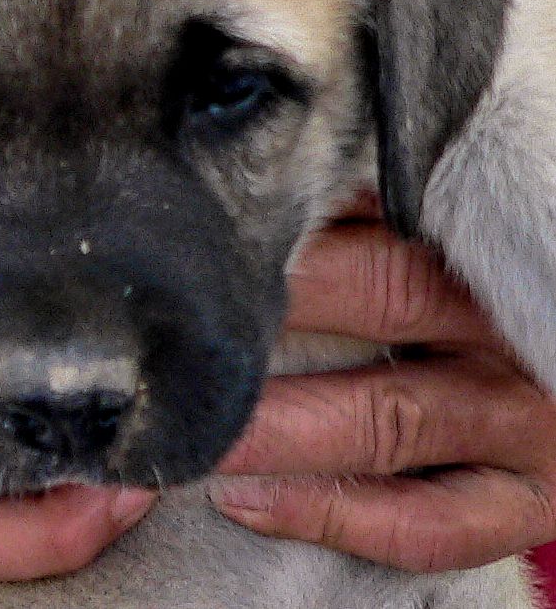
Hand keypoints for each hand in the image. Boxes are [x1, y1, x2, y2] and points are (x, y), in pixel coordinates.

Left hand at [0, 205, 555, 582]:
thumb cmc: (479, 294)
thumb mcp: (435, 239)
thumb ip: (365, 207)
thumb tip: (256, 166)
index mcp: (473, 252)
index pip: (375, 214)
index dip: (290, 222)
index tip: (194, 229)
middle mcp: (504, 332)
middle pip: (380, 297)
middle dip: (270, 308)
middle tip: (169, 319)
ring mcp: (519, 424)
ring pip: (386, 421)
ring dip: (276, 426)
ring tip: (187, 427)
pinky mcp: (527, 502)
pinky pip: (428, 524)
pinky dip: (331, 514)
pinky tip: (242, 502)